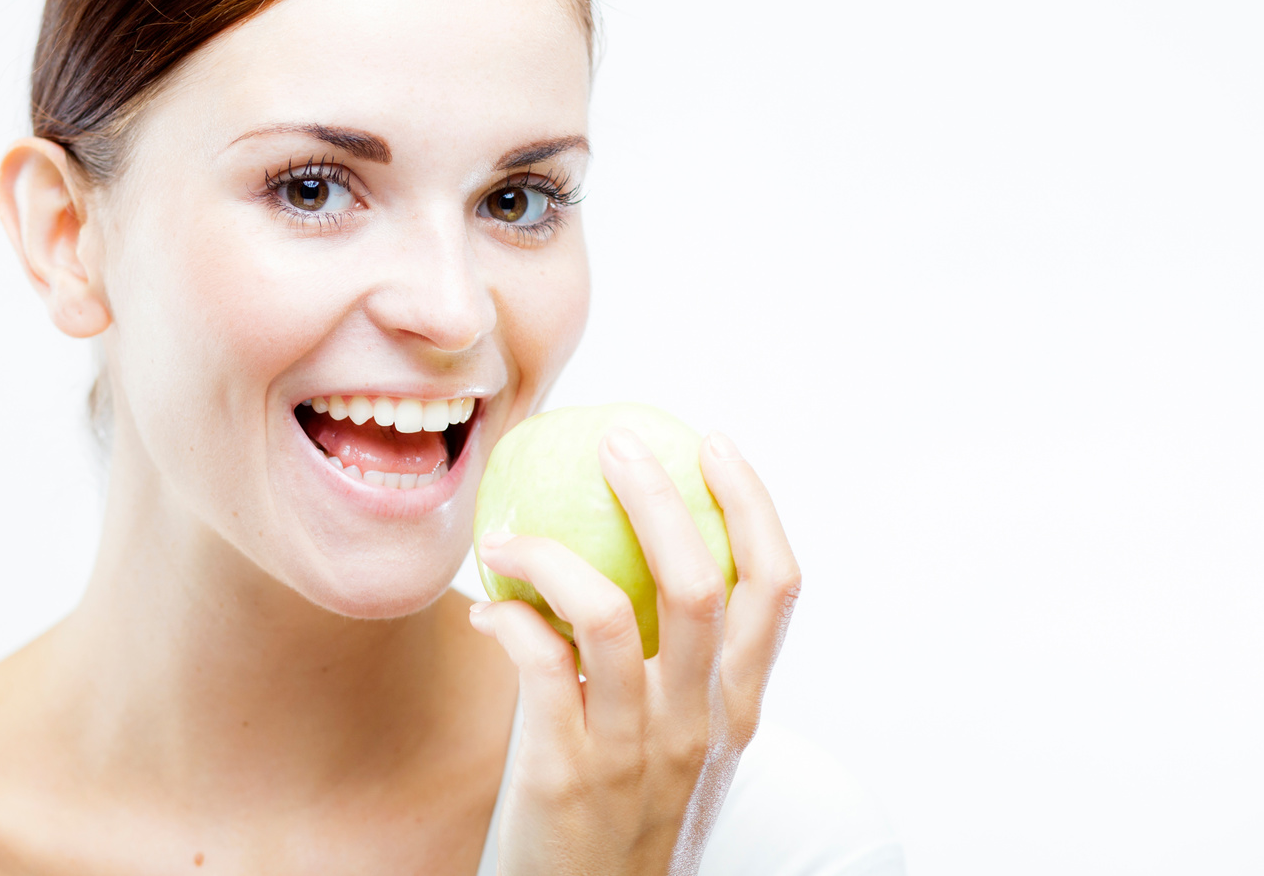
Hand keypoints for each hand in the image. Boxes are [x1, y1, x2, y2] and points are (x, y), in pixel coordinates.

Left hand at [469, 428, 801, 875]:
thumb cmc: (621, 822)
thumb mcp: (676, 748)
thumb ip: (674, 672)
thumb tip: (624, 558)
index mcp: (737, 711)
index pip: (776, 589)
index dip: (754, 505)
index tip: (714, 444)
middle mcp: (701, 726)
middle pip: (702, 581)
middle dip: (659, 494)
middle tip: (614, 441)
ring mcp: (636, 751)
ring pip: (610, 613)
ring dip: (550, 552)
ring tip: (508, 533)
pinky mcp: (566, 772)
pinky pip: (537, 661)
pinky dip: (507, 616)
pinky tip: (486, 609)